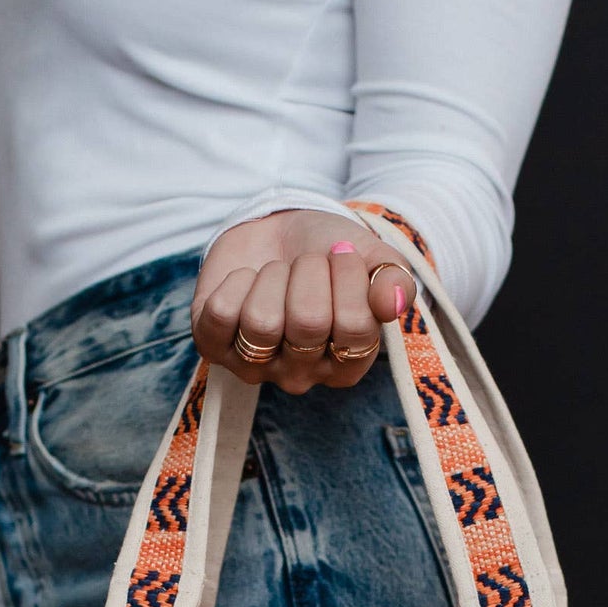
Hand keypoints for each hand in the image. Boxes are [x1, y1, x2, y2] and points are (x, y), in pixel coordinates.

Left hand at [191, 208, 416, 392]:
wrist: (277, 230)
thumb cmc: (328, 252)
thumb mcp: (370, 258)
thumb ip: (393, 280)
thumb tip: (391, 304)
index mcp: (349, 363)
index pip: (354, 329)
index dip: (348, 277)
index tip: (342, 255)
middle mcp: (302, 376)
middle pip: (307, 323)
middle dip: (308, 271)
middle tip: (306, 263)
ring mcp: (256, 367)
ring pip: (261, 323)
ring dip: (271, 277)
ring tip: (276, 273)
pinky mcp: (214, 347)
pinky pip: (220, 315)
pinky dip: (234, 282)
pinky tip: (245, 281)